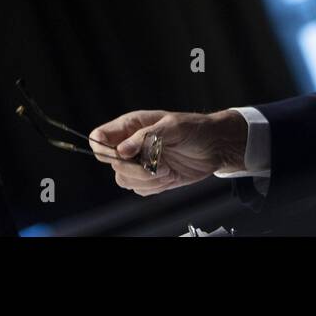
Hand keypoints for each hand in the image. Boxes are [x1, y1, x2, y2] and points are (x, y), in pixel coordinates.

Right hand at [88, 109, 246, 196]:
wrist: (214, 147)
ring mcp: (139, 162)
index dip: (102, 148)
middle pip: (112, 163)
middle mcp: (131, 145)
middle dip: (134, 168)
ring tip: (167, 170)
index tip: (122, 154)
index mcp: (131, 126)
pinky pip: (139, 190)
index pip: (100, 137)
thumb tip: (122, 150)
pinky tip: (169, 176)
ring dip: (146, 180)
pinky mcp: (149, 178)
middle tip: (157, 164)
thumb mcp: (172, 127)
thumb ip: (146, 137)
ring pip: (124, 179)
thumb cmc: (194, 129)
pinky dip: (154, 187)